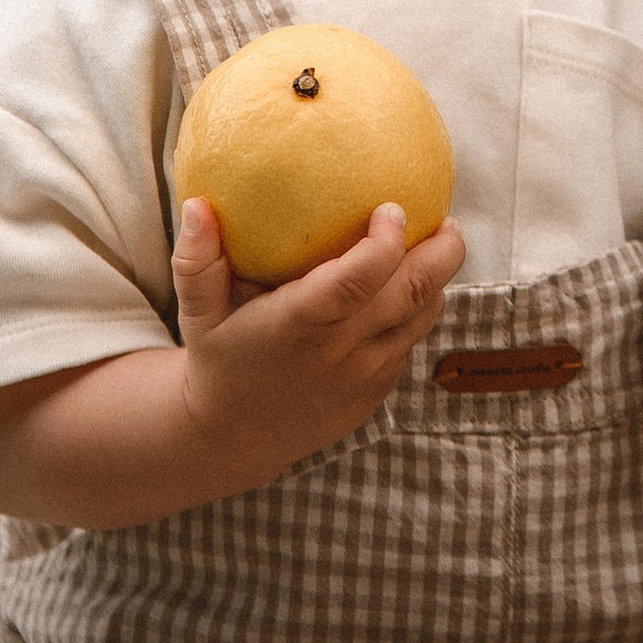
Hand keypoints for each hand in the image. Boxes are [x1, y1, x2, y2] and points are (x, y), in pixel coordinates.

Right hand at [169, 194, 465, 490]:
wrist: (235, 439)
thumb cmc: (219, 360)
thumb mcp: (197, 314)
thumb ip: (196, 260)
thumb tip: (196, 203)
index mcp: (298, 327)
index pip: (355, 283)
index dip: (383, 245)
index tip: (392, 208)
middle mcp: (338, 353)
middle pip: (409, 296)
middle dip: (440, 253)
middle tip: (446, 221)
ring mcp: (363, 378)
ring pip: (421, 320)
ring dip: (438, 281)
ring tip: (439, 244)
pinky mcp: (375, 393)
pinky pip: (409, 344)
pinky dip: (418, 311)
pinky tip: (412, 284)